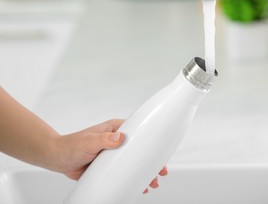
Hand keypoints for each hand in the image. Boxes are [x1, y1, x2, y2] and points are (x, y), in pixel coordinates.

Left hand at [53, 119, 167, 192]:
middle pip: (140, 150)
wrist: (57, 158)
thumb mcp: (89, 141)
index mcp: (115, 129)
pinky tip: (138, 187)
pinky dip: (132, 179)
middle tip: (160, 172)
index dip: (151, 143)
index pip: (139, 133)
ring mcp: (113, 154)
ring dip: (144, 172)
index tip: (160, 153)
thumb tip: (120, 138)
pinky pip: (123, 172)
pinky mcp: (108, 166)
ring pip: (133, 163)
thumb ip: (104, 139)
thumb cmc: (71, 145)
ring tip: (152, 183)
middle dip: (151, 162)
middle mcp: (116, 140)